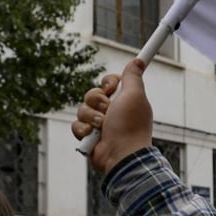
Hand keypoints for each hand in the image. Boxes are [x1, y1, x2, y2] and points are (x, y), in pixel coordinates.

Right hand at [72, 58, 153, 174]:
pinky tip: (93, 137)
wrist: (121, 154)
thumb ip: (133, 77)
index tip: (111, 88)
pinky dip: (83, 130)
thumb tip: (139, 61)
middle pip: (92, 93)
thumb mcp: (134, 95)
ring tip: (101, 127)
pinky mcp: (89, 136)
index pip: (109, 82)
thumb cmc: (130, 125)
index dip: (108, 83)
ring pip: (82, 109)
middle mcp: (112, 111)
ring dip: (90, 117)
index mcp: (124, 100)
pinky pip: (76, 125)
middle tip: (107, 110)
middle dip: (96, 100)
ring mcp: (99, 124)